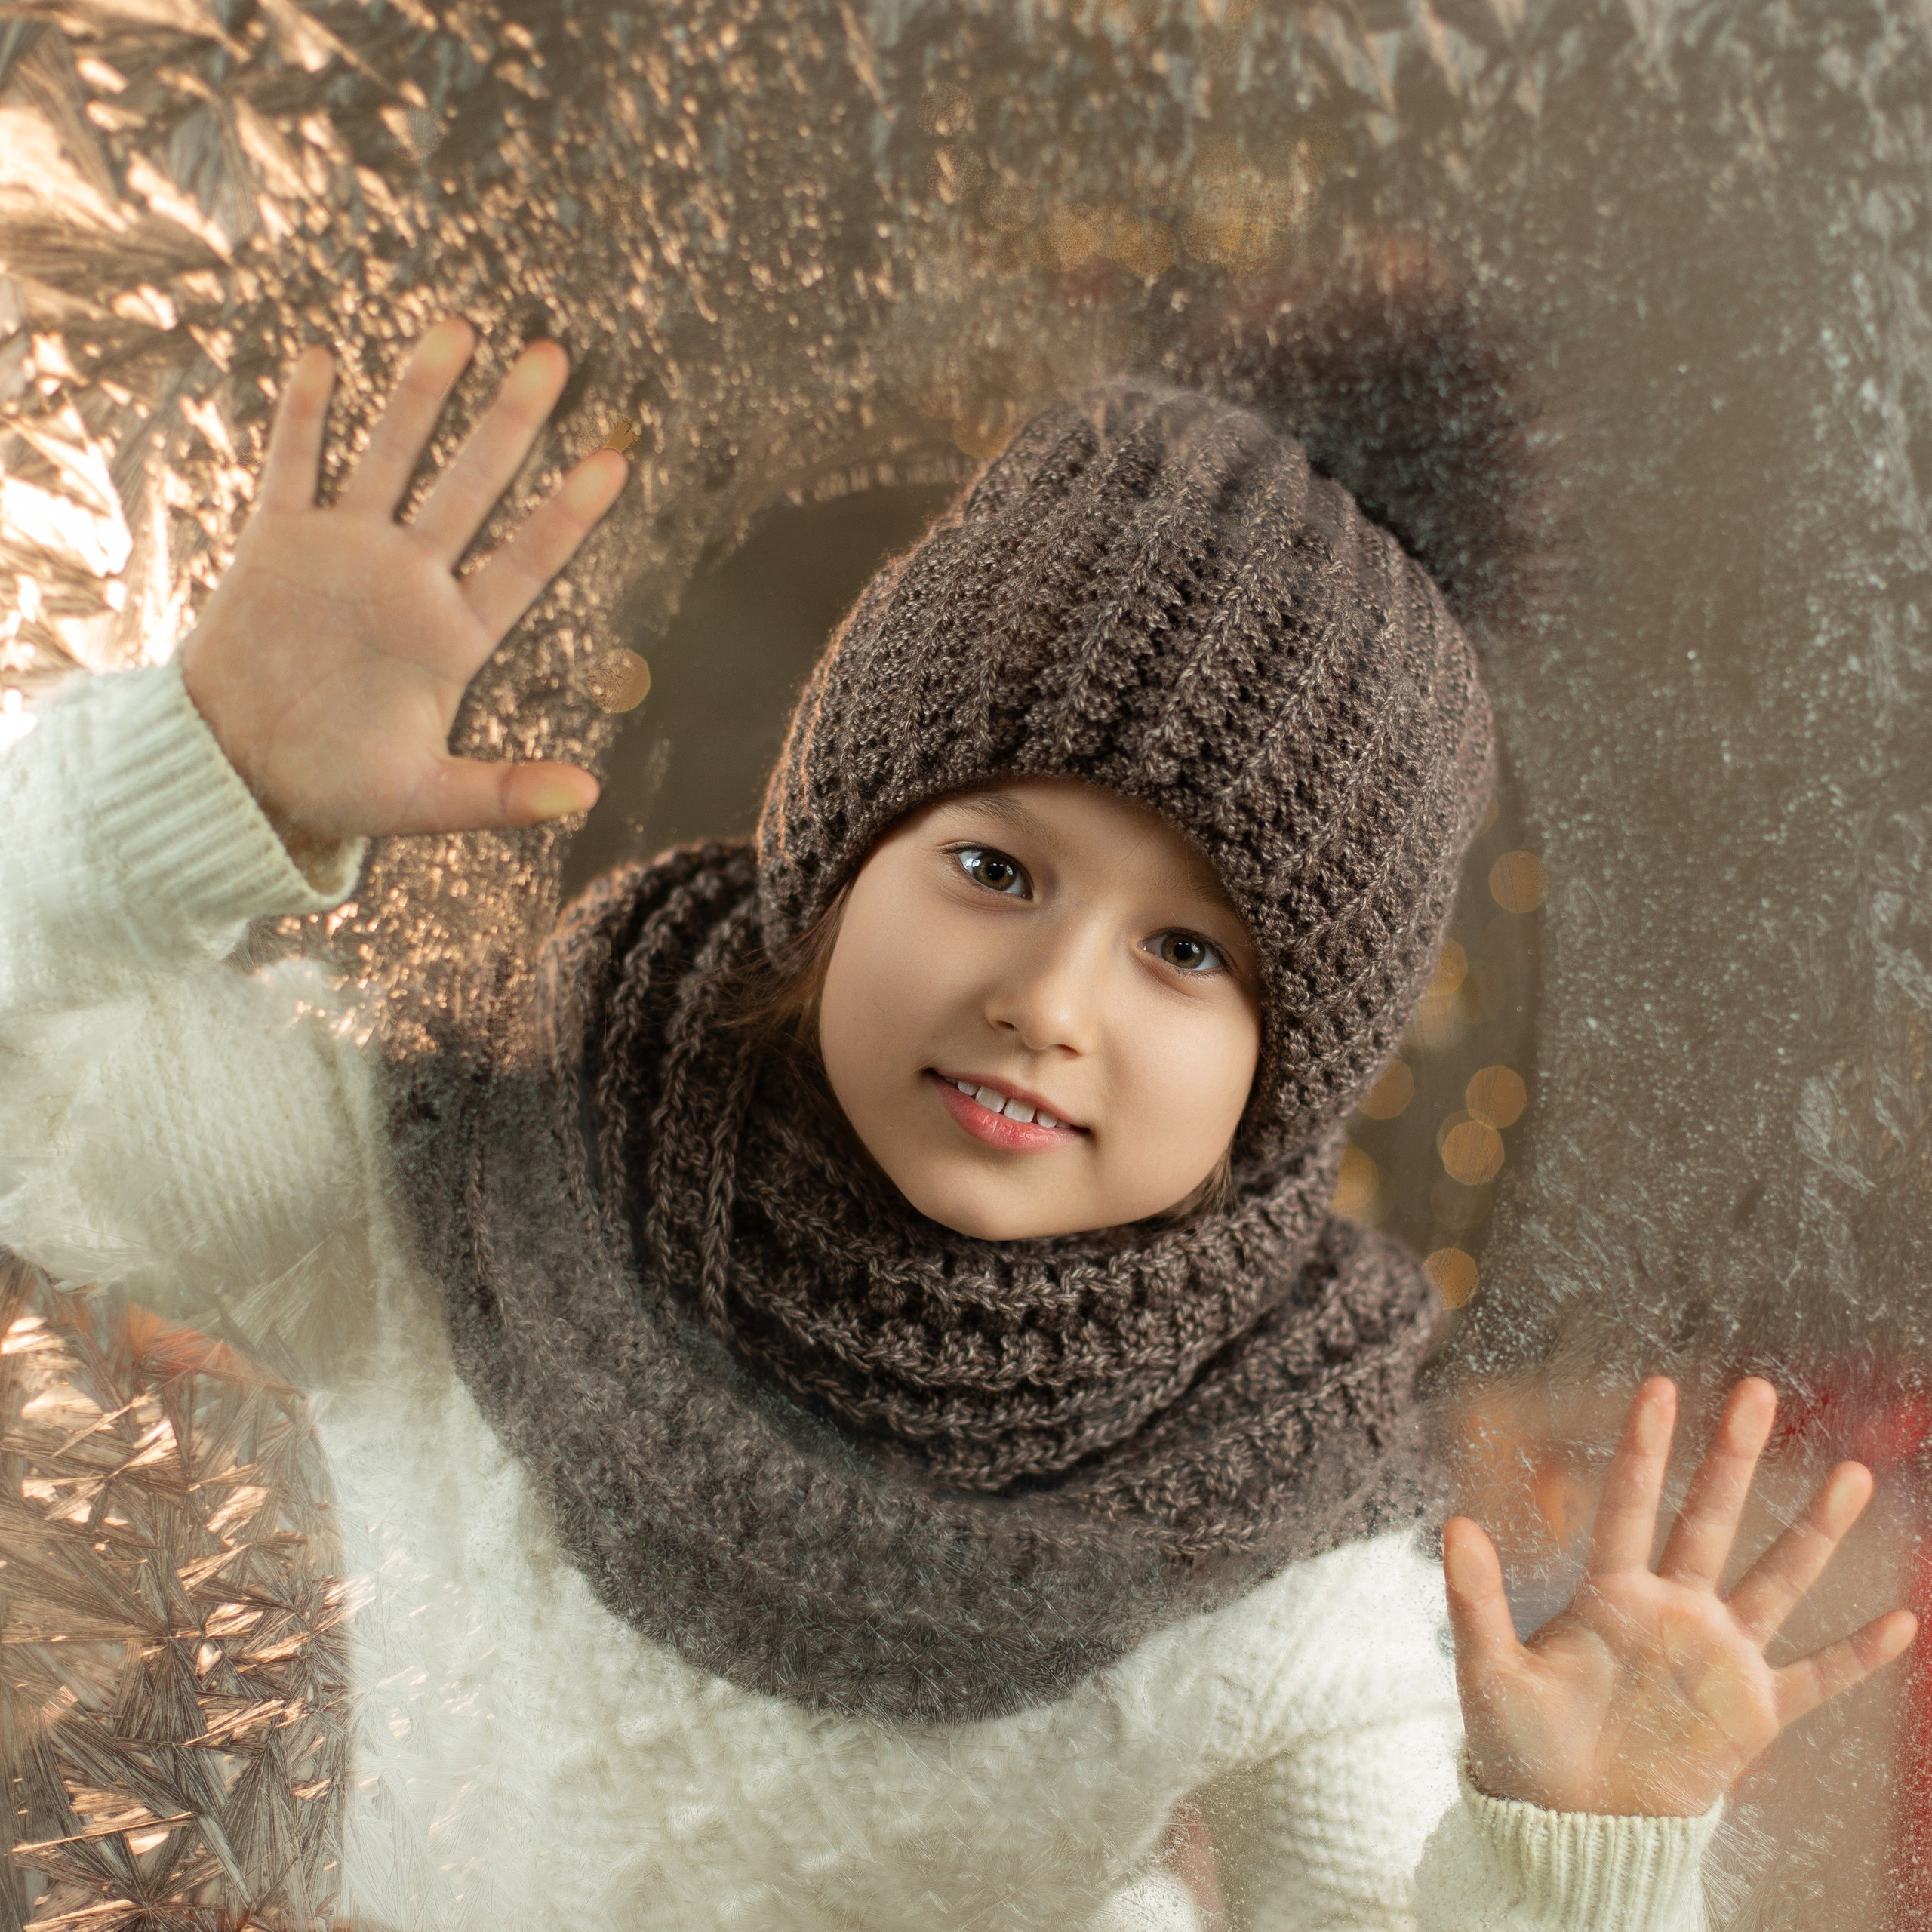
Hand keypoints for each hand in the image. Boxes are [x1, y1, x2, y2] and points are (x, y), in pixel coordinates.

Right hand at [179, 320, 626, 847]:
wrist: (237, 771)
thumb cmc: (337, 788)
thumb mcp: (423, 802)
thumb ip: (504, 796)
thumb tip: (589, 796)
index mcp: (452, 638)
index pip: (524, 562)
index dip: (566, 515)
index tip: (614, 462)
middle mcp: (407, 581)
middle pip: (469, 487)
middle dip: (509, 424)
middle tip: (553, 357)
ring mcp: (344, 553)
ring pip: (390, 456)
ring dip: (421, 394)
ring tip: (459, 326)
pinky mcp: (276, 543)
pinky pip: (292, 466)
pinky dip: (304, 415)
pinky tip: (328, 357)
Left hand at [1444, 1376, 1916, 1816]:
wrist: (1570, 1828)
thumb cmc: (1521, 1747)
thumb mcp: (1490, 1672)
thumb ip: (1475, 1600)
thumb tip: (1453, 1524)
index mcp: (1609, 1595)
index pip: (1630, 1504)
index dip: (1646, 1447)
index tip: (1660, 1385)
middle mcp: (1672, 1611)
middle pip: (1711, 1519)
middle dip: (1735, 1457)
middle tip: (1759, 1389)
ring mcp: (1718, 1658)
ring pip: (1778, 1579)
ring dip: (1816, 1530)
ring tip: (1855, 1472)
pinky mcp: (1753, 1714)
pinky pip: (1817, 1678)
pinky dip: (1858, 1655)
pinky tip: (1904, 1620)